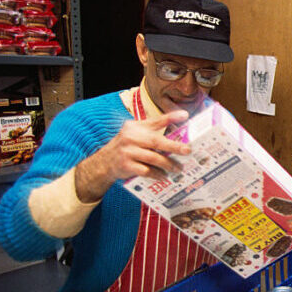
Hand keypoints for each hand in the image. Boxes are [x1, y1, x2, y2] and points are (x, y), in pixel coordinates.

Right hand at [75, 110, 190, 201]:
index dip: (171, 117)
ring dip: (168, 164)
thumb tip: (179, 125)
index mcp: (135, 127)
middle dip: (174, 146)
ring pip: (153, 158)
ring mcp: (127, 152)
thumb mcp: (136, 133)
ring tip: (178, 168)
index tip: (185, 115)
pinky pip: (146, 171)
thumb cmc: (127, 146)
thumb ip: (154, 129)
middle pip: (156, 141)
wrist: (104, 162)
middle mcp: (130, 137)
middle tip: (187, 151)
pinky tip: (163, 176)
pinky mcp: (126, 165)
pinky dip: (157, 174)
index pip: (155, 121)